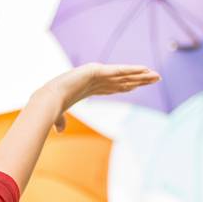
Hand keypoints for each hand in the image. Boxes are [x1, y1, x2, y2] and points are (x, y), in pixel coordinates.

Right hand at [44, 64, 160, 130]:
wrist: (46, 99)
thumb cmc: (50, 106)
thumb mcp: (58, 116)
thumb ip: (60, 122)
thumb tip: (59, 131)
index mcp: (88, 87)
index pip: (112, 86)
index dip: (126, 84)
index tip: (137, 85)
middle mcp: (95, 79)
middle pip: (122, 79)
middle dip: (139, 79)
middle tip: (155, 78)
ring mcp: (96, 73)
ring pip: (124, 75)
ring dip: (141, 75)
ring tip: (156, 76)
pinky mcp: (96, 70)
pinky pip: (119, 71)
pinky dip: (132, 70)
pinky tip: (145, 70)